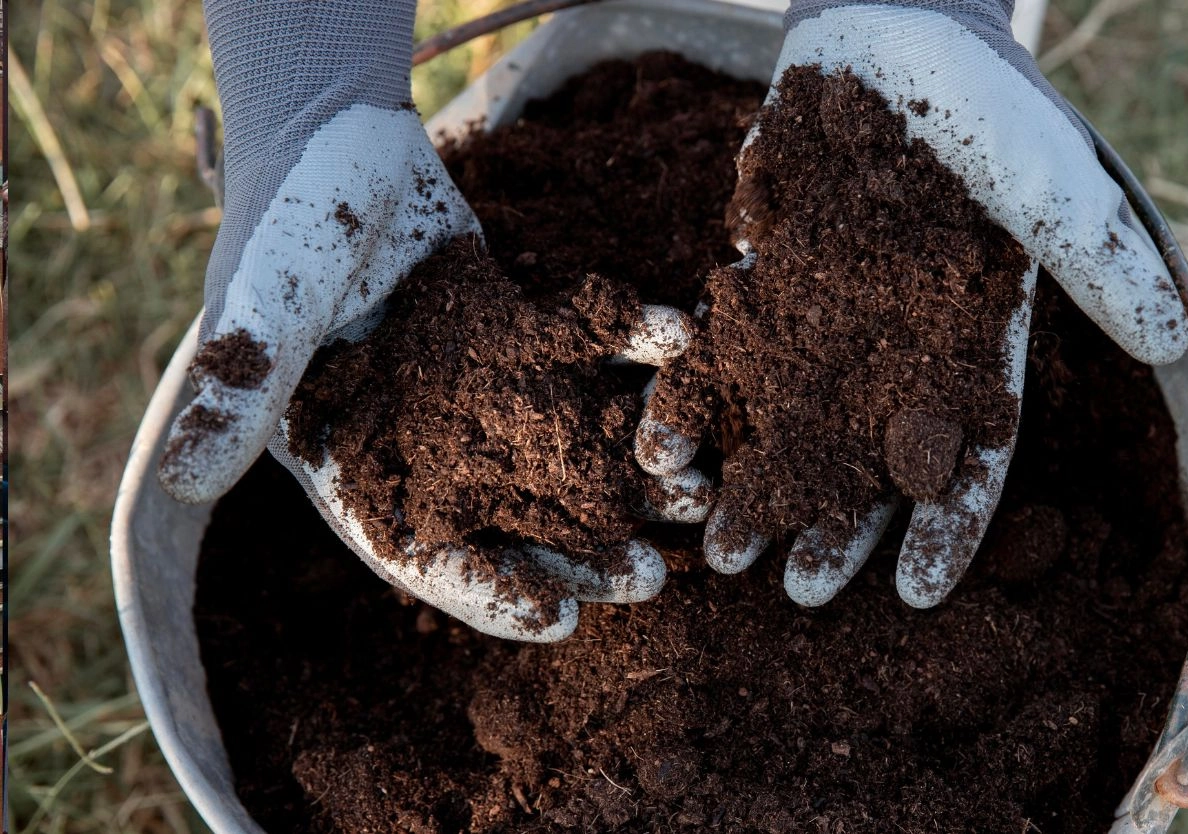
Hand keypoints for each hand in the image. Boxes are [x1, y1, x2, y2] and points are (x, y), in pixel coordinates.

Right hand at [157, 106, 702, 639]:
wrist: (334, 133)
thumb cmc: (283, 223)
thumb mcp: (262, 308)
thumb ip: (242, 388)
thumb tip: (182, 484)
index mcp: (358, 459)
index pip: (421, 552)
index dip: (487, 591)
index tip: (559, 621)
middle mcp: (429, 438)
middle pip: (514, 515)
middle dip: (585, 549)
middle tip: (656, 576)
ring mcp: (482, 388)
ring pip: (565, 444)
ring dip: (631, 467)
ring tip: (698, 491)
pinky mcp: (525, 329)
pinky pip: (590, 351)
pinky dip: (636, 351)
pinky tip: (686, 353)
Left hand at [639, 0, 1187, 608]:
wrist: (899, 29)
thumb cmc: (991, 108)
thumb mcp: (1053, 180)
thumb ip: (1100, 260)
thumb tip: (1171, 339)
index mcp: (973, 349)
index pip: (969, 457)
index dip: (947, 526)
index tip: (917, 594)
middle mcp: (899, 351)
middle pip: (869, 461)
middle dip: (837, 528)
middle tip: (796, 593)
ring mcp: (829, 318)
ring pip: (793, 424)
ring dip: (762, 486)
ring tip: (722, 548)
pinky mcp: (767, 278)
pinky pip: (728, 352)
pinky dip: (701, 397)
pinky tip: (667, 447)